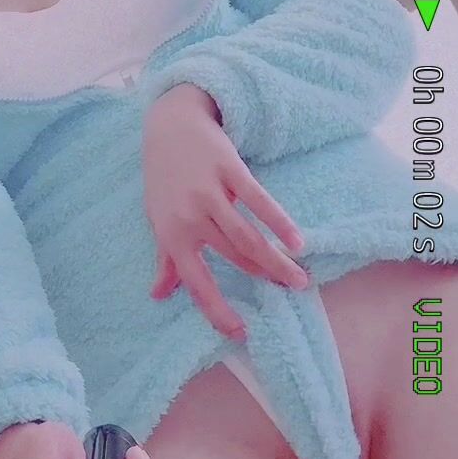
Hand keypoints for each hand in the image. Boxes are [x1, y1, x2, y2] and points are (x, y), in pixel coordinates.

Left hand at [142, 85, 309, 336]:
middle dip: (264, 277)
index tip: (240, 333)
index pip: (196, 282)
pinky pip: (259, 201)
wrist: (170, 125)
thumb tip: (159, 296)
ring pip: (248, 236)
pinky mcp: (229, 169)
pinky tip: (297, 241)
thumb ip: (165, 259)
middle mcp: (189, 216)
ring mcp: (209, 192)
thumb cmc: (165, 177)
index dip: (217, 310)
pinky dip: (280, 223)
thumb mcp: (158, 219)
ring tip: (299, 276)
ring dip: (276, 260)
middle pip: (234, 257)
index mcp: (171, 234)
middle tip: (291, 293)